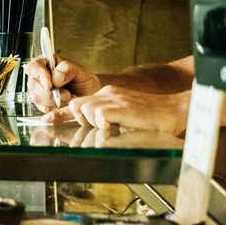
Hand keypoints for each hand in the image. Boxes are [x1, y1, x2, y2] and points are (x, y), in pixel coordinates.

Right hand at [24, 55, 102, 113]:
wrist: (90, 95)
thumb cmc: (83, 80)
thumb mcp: (79, 70)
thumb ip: (67, 69)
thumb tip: (54, 79)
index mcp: (44, 64)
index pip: (32, 67)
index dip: (39, 76)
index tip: (50, 85)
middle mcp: (37, 78)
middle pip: (34, 86)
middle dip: (50, 94)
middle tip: (68, 95)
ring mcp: (38, 92)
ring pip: (38, 99)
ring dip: (55, 101)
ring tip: (70, 98)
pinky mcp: (42, 105)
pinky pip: (44, 109)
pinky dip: (57, 109)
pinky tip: (66, 105)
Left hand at [43, 85, 188, 135]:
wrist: (177, 111)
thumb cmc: (155, 118)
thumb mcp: (126, 116)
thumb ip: (109, 118)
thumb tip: (94, 131)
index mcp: (109, 95)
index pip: (80, 102)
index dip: (66, 114)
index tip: (47, 121)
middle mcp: (108, 93)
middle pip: (77, 104)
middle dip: (80, 119)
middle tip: (100, 127)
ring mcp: (114, 99)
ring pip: (85, 109)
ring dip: (94, 122)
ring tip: (113, 126)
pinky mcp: (120, 107)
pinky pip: (100, 115)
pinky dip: (105, 124)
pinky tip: (119, 126)